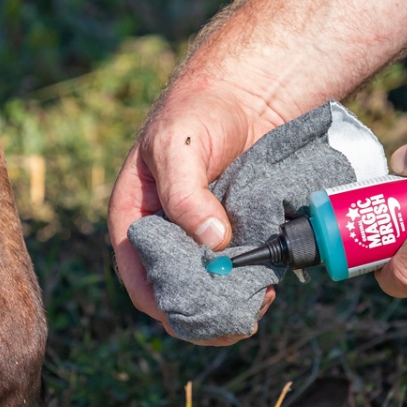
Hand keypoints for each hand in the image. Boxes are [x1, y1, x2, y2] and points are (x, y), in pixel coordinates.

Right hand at [109, 82, 277, 344]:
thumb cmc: (199, 110)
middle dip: (203, 310)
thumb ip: (186, 194)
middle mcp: (166, 233)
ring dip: (231, 300)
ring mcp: (201, 236)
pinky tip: (270, 283)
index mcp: (135, 218)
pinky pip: (238, 268)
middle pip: (176, 290)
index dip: (161, 303)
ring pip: (209, 285)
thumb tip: (212, 243)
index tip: (194, 315)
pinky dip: (251, 281)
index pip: (138, 276)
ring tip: (260, 299)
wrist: (249, 90)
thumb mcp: (180, 145)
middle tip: (237, 317)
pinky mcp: (235, 233)